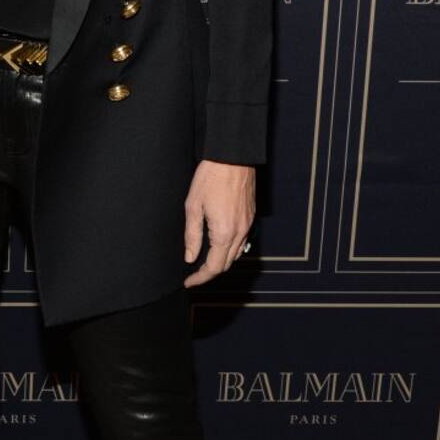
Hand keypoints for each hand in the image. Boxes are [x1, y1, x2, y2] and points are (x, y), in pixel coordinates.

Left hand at [183, 159, 254, 286]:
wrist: (233, 157)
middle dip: (210, 273)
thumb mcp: (193, 206)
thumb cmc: (210, 178)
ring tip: (204, 261)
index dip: (200, 278)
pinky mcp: (251, 217)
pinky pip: (242, 242)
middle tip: (193, 274)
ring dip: (221, 262)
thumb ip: (192, 235)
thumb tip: (190, 257)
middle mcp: (240, 233)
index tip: (188, 282)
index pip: (213, 267)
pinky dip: (230, 250)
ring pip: (236, 254)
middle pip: (226, 264)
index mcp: (224, 233)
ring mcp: (248, 225)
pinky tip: (219, 244)